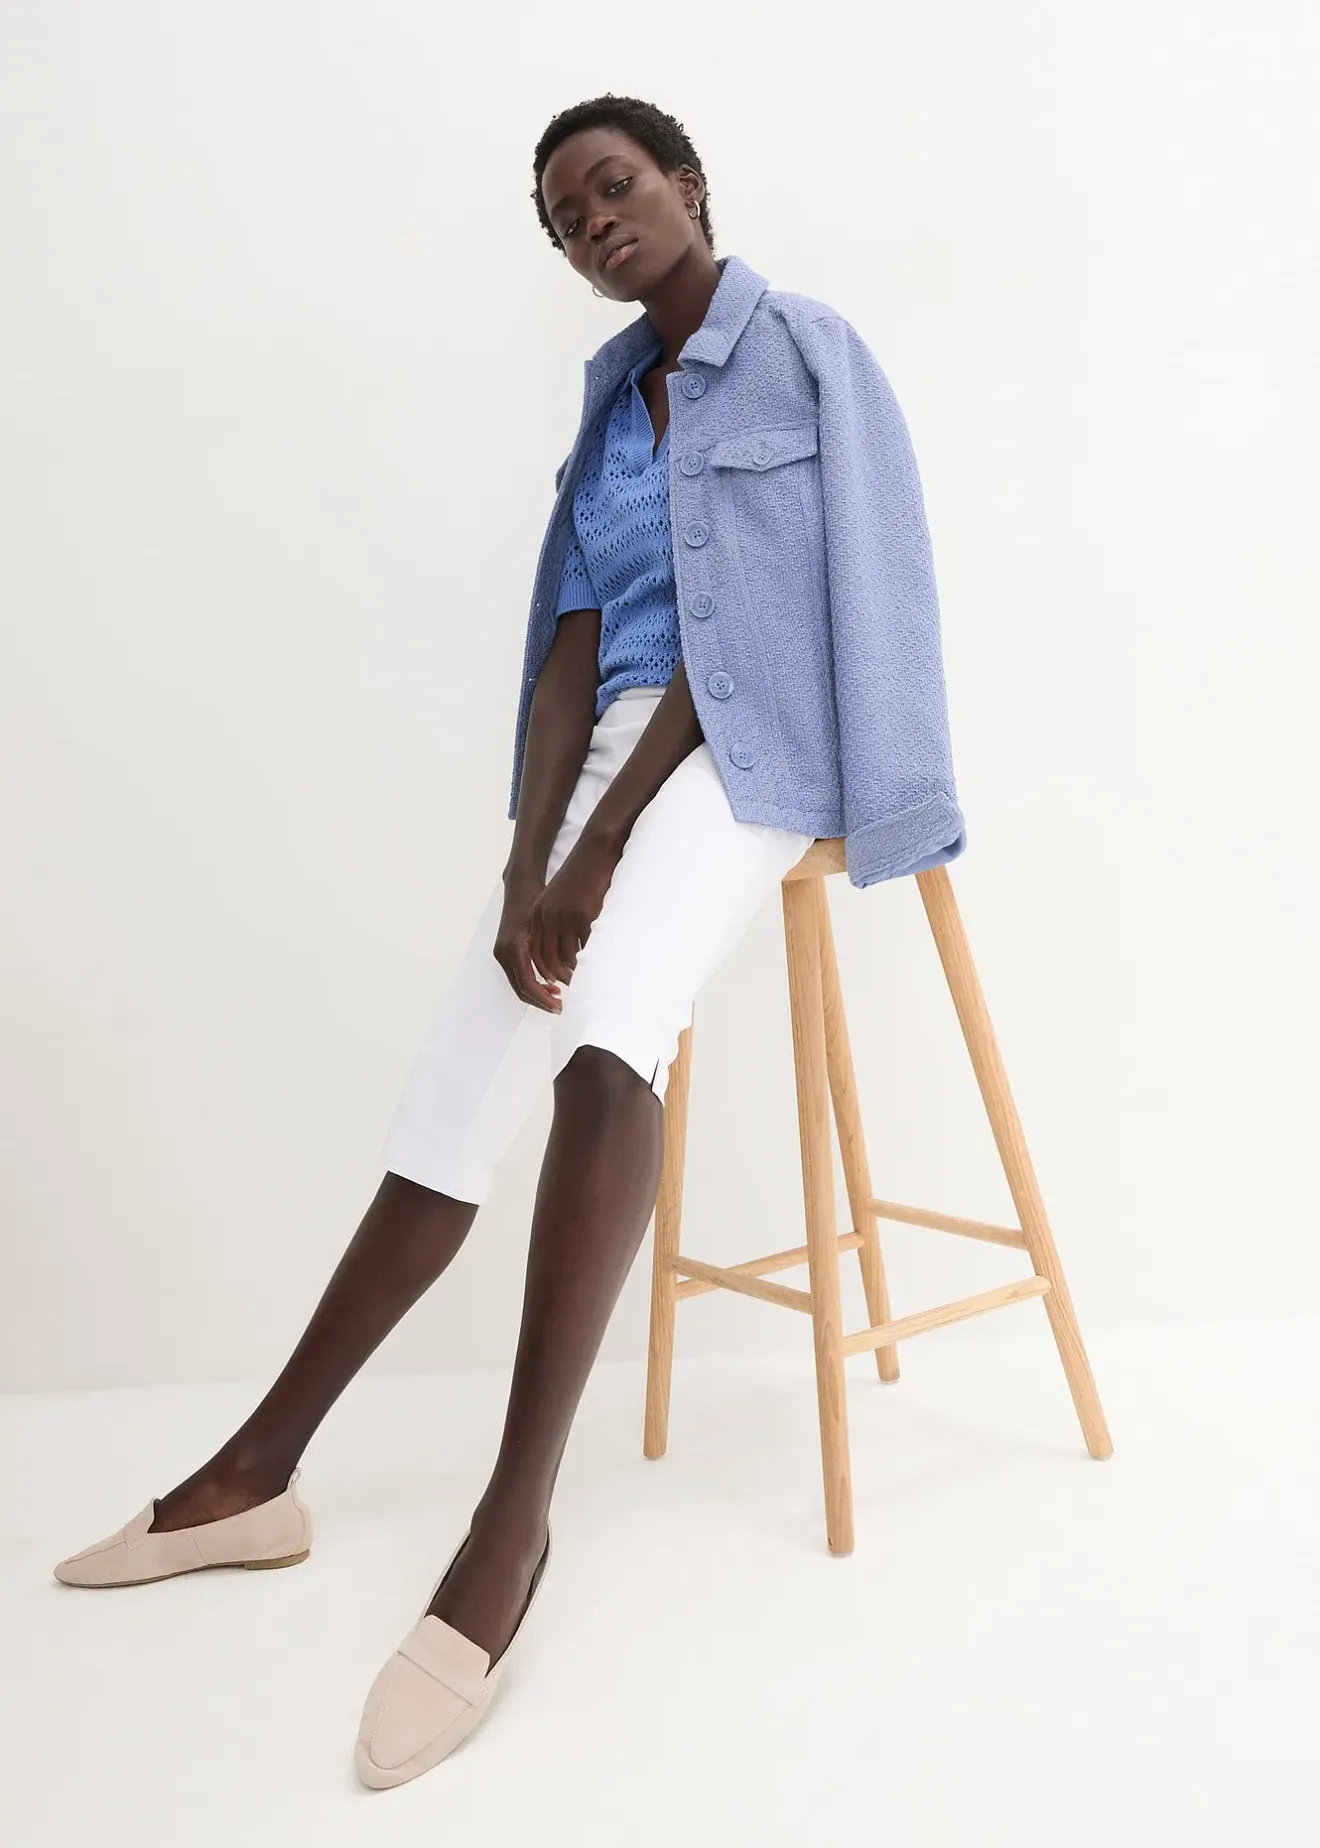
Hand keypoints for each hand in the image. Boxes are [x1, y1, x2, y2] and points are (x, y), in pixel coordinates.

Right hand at [492, 873, 561, 1012]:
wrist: (521, 886)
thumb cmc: (537, 900)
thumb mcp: (547, 924)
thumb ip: (554, 950)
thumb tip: (569, 973)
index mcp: (514, 947)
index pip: (526, 983)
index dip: (543, 997)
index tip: (560, 1005)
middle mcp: (504, 952)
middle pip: (521, 989)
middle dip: (540, 1001)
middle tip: (560, 1008)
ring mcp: (502, 953)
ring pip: (518, 985)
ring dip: (537, 994)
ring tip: (557, 999)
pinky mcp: (506, 951)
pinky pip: (518, 975)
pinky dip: (533, 984)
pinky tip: (550, 984)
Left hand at [526, 826, 622, 986]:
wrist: (595, 851)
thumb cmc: (583, 875)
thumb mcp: (561, 898)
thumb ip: (557, 919)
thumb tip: (565, 948)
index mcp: (539, 913)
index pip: (534, 952)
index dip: (542, 972)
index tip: (553, 986)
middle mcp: (547, 916)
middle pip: (546, 959)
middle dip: (556, 979)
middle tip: (567, 993)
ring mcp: (564, 916)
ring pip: (565, 957)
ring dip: (573, 974)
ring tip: (581, 984)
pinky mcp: (582, 915)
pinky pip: (584, 947)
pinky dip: (588, 960)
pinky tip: (595, 967)